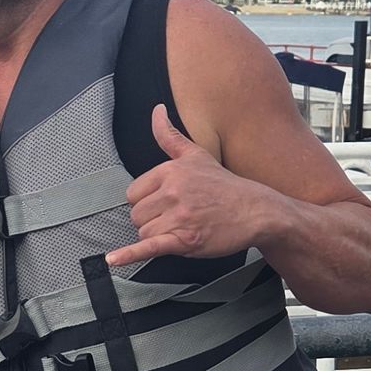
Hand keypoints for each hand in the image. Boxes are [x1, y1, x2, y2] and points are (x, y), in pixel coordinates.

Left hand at [106, 106, 264, 267]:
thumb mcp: (196, 155)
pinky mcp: (185, 239)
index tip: (167, 203)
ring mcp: (179, 216)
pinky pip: (150, 246)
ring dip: (159, 236)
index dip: (147, 202)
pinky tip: (114, 259)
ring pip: (144, 233)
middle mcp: (173, 191)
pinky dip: (129, 255)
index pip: (134, 193)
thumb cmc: (225, 186)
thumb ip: (169, 136)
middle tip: (177, 218)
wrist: (256, 210)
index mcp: (170, 171)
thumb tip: (156, 110)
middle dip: (152, 220)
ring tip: (183, 228)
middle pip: (137, 214)